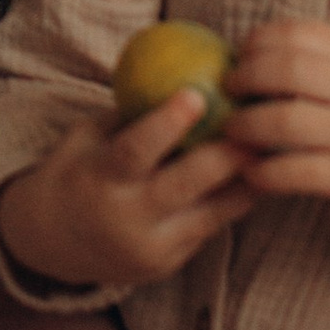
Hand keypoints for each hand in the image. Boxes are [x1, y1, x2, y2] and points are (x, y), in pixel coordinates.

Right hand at [0, 89, 253, 292]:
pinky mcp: (170, 264)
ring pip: (211, 213)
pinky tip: (259, 177)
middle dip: (225, 155)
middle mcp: (126, 217)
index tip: (196, 93)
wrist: (55, 243)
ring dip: (245, 179)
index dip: (166, 123)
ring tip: (274, 149)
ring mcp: (151, 246)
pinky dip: (235, 201)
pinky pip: (211, 228)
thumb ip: (130, 114)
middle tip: (258, 124)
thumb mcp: (89, 139)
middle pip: (184, 184)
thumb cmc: (78, 172)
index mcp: (100, 179)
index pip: (135, 150)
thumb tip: (179, 65)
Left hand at [225, 19, 329, 232]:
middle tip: (229, 91)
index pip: (297, 33)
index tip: (241, 57)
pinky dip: (263, 171)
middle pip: (287, 70)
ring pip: (285, 120)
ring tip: (232, 131)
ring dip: (245, 126)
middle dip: (245, 78)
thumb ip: (320, 55)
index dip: (257, 42)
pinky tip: (252, 171)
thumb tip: (250, 50)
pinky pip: (294, 171)